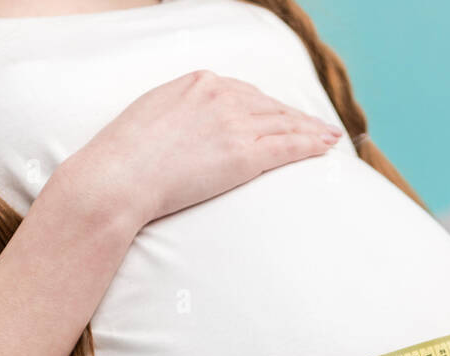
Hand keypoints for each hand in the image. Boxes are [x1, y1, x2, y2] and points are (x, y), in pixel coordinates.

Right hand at [62, 70, 342, 228]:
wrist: (119, 178)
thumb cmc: (123, 158)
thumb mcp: (150, 116)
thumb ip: (177, 114)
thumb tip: (185, 128)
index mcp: (197, 83)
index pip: (244, 92)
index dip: (267, 105)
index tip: (281, 113)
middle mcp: (221, 96)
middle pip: (269, 105)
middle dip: (295, 116)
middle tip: (317, 126)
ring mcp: (235, 123)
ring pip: (285, 123)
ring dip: (311, 130)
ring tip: (330, 137)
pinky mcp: (245, 154)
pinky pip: (288, 146)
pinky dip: (311, 145)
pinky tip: (326, 147)